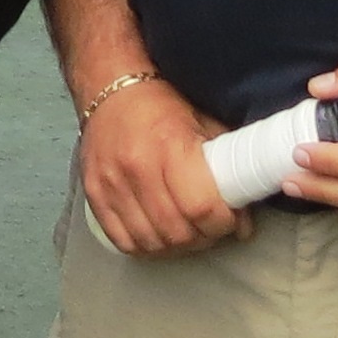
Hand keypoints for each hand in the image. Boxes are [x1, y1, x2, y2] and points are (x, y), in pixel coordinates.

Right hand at [75, 72, 249, 255]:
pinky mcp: (93, 194)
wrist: (111, 89)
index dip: (222, 224)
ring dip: (175, 247)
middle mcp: (137, 168)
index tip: (230, 222)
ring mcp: (110, 184)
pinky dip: (145, 247)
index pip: (201, 207)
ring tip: (187, 234)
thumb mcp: (204, 127)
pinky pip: (122, 242)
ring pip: (150, 243)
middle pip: (177, 232)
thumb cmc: (164, 108)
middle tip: (211, 230)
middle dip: (202, 238)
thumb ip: (226, 171)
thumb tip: (244, 222)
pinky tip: (158, 236)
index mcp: (171, 147)